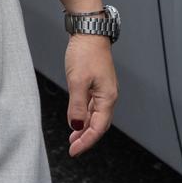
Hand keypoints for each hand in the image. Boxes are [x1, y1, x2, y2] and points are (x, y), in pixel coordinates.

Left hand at [64, 34, 117, 156]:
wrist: (89, 30)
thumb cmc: (85, 53)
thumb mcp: (77, 81)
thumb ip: (76, 106)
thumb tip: (76, 127)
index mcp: (107, 98)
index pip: (98, 128)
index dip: (86, 142)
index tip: (73, 151)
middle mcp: (108, 96)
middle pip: (99, 124)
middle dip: (86, 137)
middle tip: (73, 147)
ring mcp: (103, 90)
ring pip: (95, 115)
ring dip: (84, 127)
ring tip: (73, 137)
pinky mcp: (97, 83)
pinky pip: (92, 105)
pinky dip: (84, 114)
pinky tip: (76, 118)